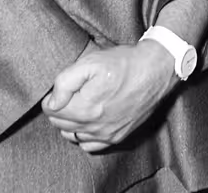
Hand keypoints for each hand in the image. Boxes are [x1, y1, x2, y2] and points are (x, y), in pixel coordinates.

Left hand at [43, 41, 176, 152]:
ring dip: (70, 122)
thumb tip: (52, 101)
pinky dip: (84, 135)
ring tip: (78, 103)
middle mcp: (94, 127)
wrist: (155, 70)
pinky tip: (89, 119)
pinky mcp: (117, 137)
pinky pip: (90, 145)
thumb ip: (65, 81)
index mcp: (85, 108)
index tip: (61, 86)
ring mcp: (106, 134)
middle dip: (59, 108)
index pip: (51, 110)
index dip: (53, 95)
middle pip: (60, 124)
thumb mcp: (91, 62)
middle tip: (70, 91)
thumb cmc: (124, 63)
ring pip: (73, 135)